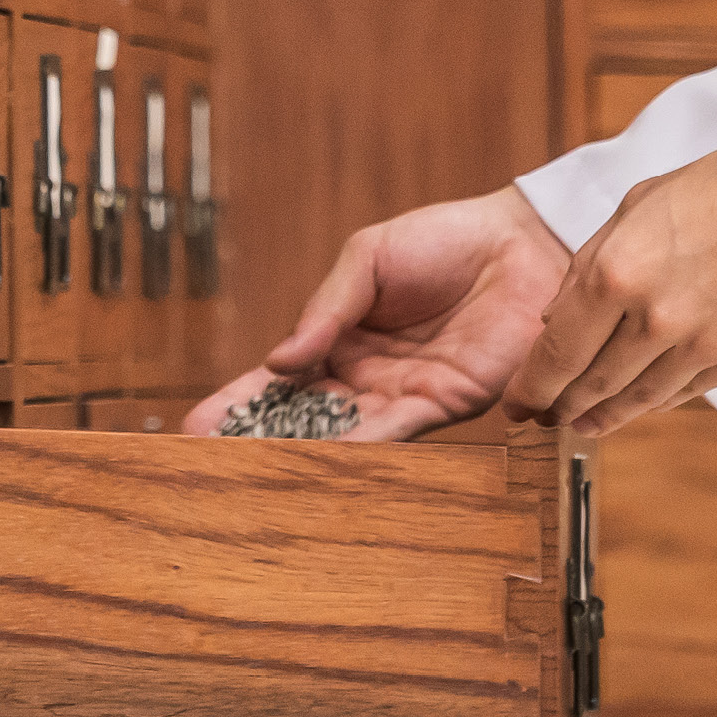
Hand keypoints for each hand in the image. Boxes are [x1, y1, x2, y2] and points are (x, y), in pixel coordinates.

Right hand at [185, 186, 571, 441]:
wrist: (522, 241)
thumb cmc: (447, 239)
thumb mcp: (369, 256)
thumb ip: (327, 306)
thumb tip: (283, 358)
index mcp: (342, 337)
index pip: (280, 379)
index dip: (239, 403)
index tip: (194, 429)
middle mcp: (368, 377)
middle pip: (304, 419)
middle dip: (258, 445)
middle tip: (212, 470)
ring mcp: (405, 395)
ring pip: (344, 434)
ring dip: (303, 456)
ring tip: (255, 477)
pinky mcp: (446, 403)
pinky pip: (397, 431)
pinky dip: (362, 448)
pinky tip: (327, 461)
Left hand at [503, 152, 716, 438]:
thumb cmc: (715, 192)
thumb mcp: (634, 207)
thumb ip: (589, 265)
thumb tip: (554, 321)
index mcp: (618, 273)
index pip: (558, 350)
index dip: (531, 386)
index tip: (516, 403)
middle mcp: (655, 320)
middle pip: (593, 385)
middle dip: (563, 405)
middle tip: (547, 416)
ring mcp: (700, 349)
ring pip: (638, 401)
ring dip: (605, 415)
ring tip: (585, 421)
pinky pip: (685, 395)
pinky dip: (656, 401)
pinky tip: (640, 403)